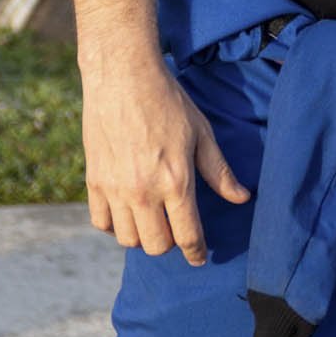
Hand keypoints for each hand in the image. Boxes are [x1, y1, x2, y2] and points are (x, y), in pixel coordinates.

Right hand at [80, 56, 250, 265]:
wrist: (123, 79)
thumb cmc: (169, 102)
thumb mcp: (202, 134)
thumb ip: (219, 171)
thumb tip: (241, 197)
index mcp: (176, 182)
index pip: (188, 235)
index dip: (197, 252)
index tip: (200, 258)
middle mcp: (144, 193)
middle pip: (157, 245)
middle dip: (171, 244)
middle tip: (177, 230)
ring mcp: (115, 190)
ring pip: (128, 240)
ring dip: (143, 237)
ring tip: (154, 221)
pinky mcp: (94, 182)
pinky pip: (101, 223)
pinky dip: (115, 225)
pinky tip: (127, 212)